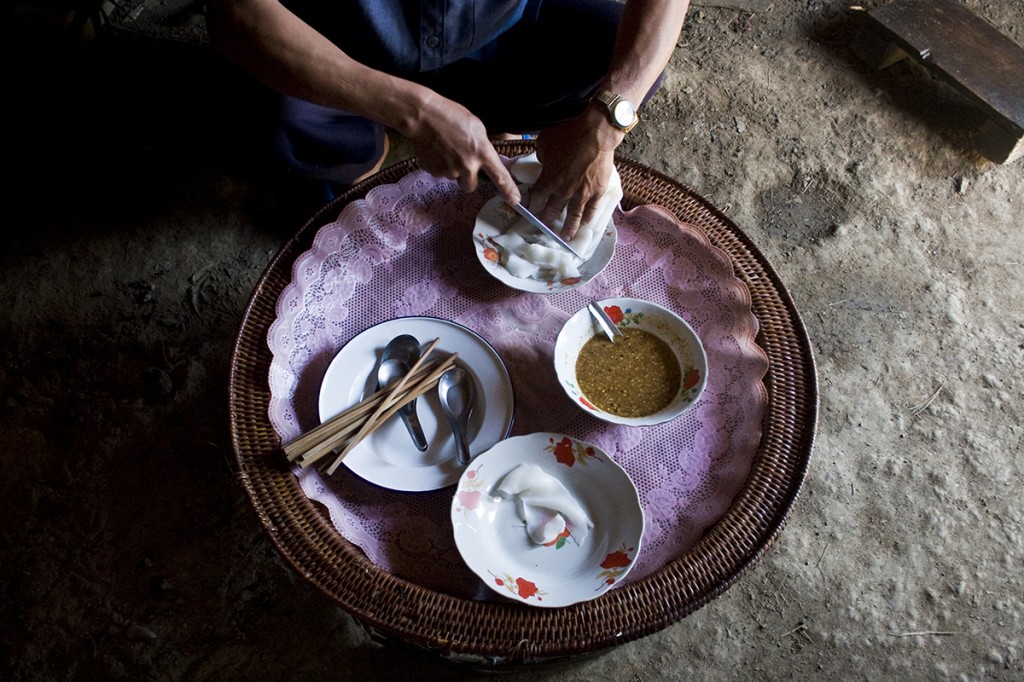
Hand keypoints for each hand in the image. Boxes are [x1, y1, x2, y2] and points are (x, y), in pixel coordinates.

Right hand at [406, 92, 520, 204]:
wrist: (423, 116)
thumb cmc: (450, 115)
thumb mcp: (476, 127)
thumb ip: (482, 146)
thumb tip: (483, 159)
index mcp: (482, 152)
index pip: (499, 176)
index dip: (508, 190)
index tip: (515, 201)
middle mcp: (468, 166)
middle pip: (471, 186)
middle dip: (467, 178)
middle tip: (460, 160)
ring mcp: (450, 171)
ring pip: (454, 178)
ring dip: (452, 169)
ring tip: (445, 149)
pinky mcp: (434, 172)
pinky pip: (440, 173)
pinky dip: (439, 165)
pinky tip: (436, 150)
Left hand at [531, 108, 623, 239]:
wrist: (596, 133)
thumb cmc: (570, 135)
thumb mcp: (545, 143)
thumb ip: (541, 156)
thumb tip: (543, 162)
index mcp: (549, 179)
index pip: (537, 200)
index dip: (532, 208)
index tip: (529, 214)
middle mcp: (564, 191)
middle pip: (552, 211)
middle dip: (546, 222)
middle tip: (543, 231)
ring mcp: (582, 193)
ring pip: (573, 216)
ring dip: (567, 228)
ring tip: (565, 238)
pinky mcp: (597, 192)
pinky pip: (591, 210)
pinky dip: (587, 219)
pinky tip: (584, 224)